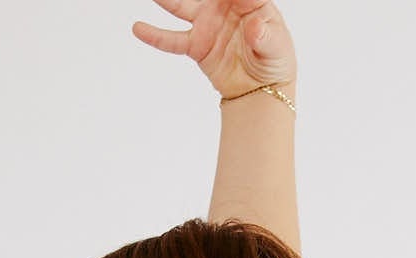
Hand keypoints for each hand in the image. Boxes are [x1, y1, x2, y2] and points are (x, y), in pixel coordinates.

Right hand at [130, 0, 298, 96]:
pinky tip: (138, 28)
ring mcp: (207, 24)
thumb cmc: (274, 61)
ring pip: (181, 6)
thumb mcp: (277, 47)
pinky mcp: (196, 45)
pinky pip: (172, 40)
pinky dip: (155, 35)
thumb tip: (254, 28)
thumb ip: (265, 34)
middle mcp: (223, 6)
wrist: (261, 90)